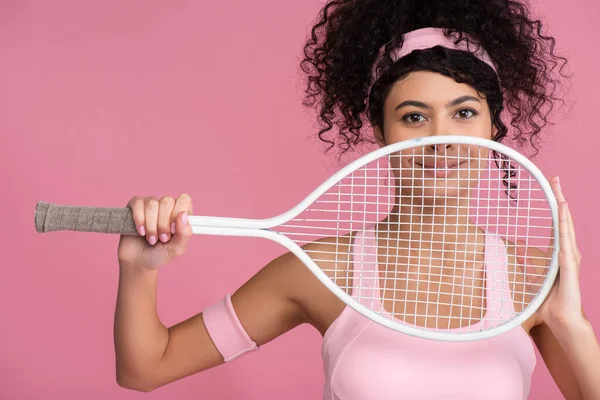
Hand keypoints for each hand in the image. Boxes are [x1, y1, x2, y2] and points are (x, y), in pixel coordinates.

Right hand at [117, 194, 192, 268]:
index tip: (173, 230)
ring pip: (152, 204)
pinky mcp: (135, 206)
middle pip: (167, 201)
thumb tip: (183, 214)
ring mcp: (150, 204)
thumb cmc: (159, 254)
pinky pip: (137, 204)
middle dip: (163, 224)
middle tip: (162, 239)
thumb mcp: (176, 249)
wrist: (138, 261)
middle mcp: (166, 206)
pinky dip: (139, 220)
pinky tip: (140, 232)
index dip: (178, 213)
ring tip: (151, 239)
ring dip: (151, 225)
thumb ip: (184, 233)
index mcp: (180, 214)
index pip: (184, 199)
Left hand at [518, 176, 583, 329]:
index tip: (553, 188)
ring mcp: (570, 258)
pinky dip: (564, 224)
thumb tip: (517, 248)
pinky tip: (562, 211)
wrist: (561, 320)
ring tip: (559, 189)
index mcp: (560, 254)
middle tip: (556, 179)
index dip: (556, 206)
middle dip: (560, 198)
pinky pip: (566, 240)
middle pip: (564, 220)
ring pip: (567, 226)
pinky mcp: (569, 265)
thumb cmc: (550, 302)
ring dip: (563, 207)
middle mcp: (567, 252)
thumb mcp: (533, 277)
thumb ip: (527, 262)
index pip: (558, 225)